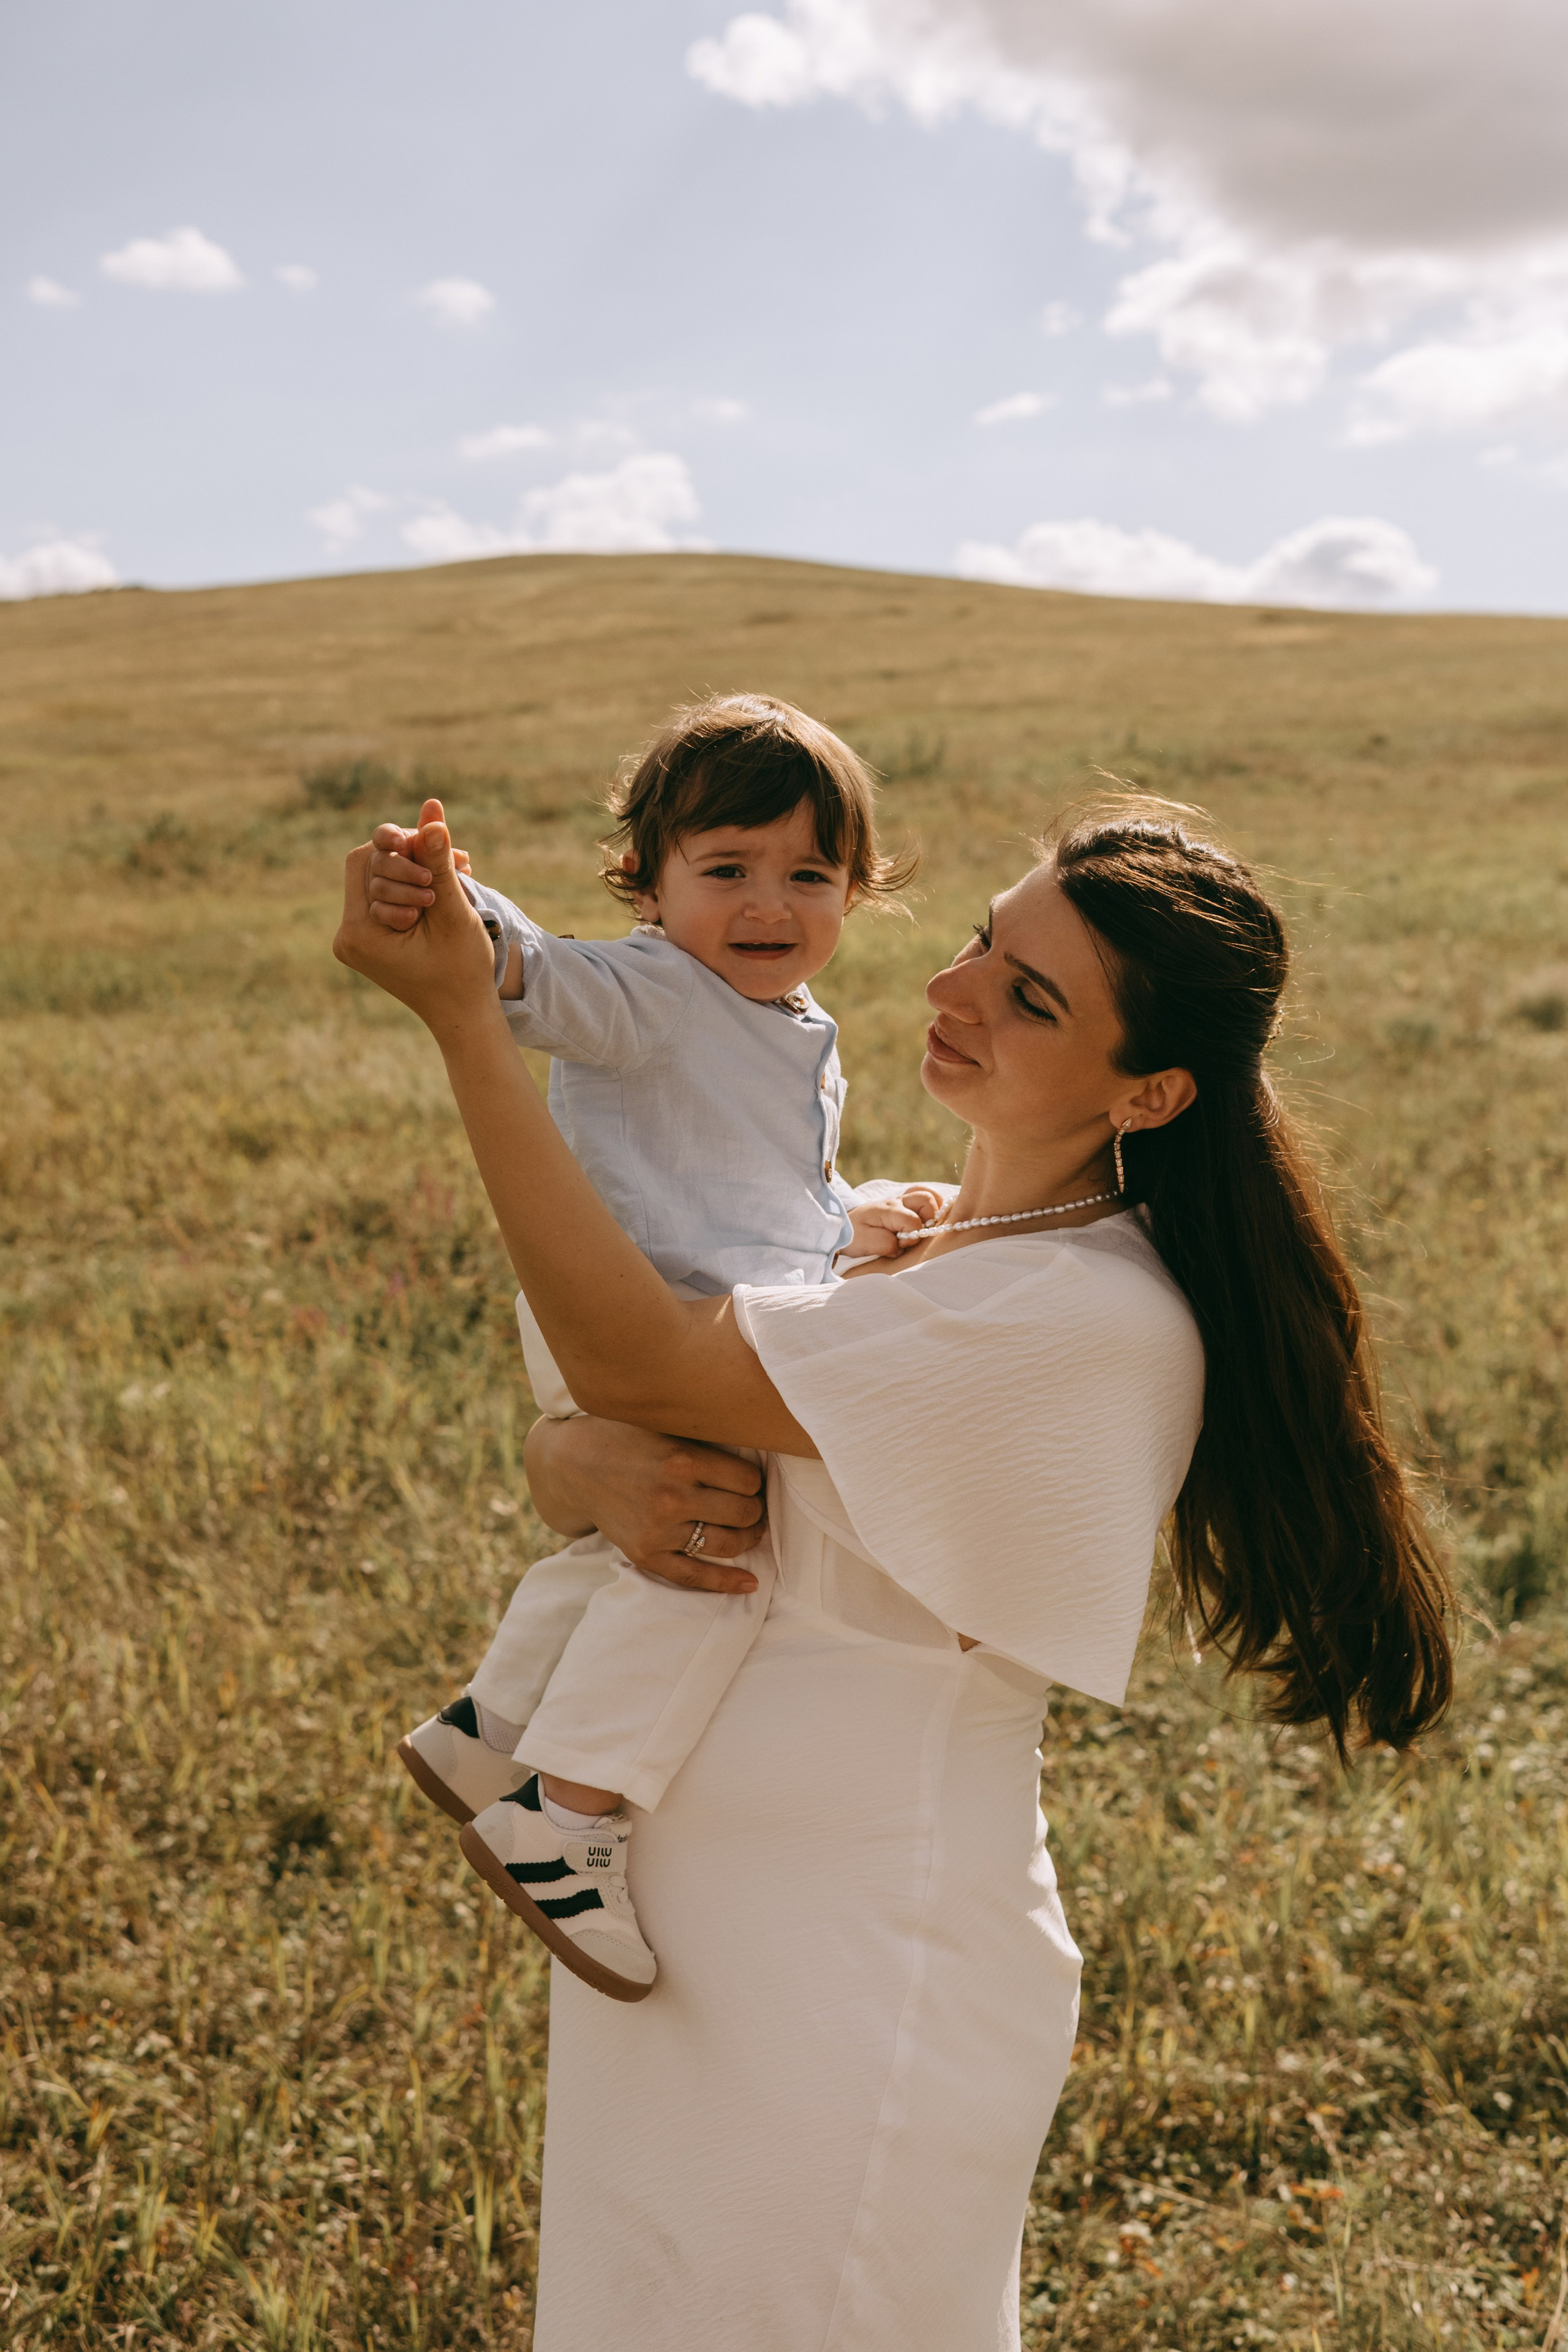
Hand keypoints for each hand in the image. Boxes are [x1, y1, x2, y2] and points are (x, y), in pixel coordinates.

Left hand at [333, 803, 495, 1032]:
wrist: (463, 1015)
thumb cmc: (462, 971)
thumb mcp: (453, 912)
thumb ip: (438, 861)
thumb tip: (431, 812)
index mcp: (358, 932)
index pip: (365, 859)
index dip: (399, 845)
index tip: (436, 855)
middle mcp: (348, 936)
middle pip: (368, 866)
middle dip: (410, 860)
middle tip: (454, 868)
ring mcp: (357, 940)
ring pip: (379, 879)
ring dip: (417, 871)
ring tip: (460, 875)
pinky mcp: (370, 940)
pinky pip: (385, 897)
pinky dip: (413, 888)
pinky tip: (445, 889)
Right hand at [523, 1415, 766, 1594]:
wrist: (573, 1465)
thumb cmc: (626, 1437)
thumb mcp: (664, 1424)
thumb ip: (704, 1437)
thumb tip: (757, 1448)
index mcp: (682, 1459)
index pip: (748, 1481)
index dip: (755, 1483)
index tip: (749, 1482)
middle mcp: (672, 1496)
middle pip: (743, 1513)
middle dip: (754, 1511)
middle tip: (753, 1506)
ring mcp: (658, 1529)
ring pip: (727, 1544)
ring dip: (747, 1539)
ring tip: (751, 1531)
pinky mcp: (645, 1553)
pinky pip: (693, 1575)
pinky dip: (725, 1583)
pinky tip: (749, 1584)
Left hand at [843, 1186, 945, 1258]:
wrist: (844, 1226)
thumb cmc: (854, 1235)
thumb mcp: (866, 1243)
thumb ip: (886, 1244)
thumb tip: (902, 1245)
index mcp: (888, 1210)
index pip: (913, 1221)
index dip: (912, 1237)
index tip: (900, 1244)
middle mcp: (898, 1201)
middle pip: (926, 1199)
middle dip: (929, 1219)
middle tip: (917, 1233)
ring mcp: (902, 1201)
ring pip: (928, 1195)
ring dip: (932, 1211)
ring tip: (924, 1226)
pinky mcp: (904, 1205)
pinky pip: (924, 1198)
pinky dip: (930, 1208)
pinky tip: (925, 1220)